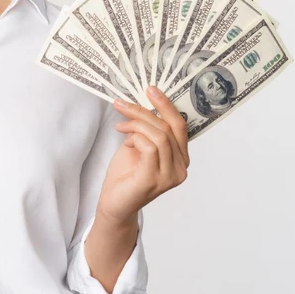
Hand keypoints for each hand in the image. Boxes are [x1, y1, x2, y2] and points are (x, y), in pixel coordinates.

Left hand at [97, 85, 190, 223]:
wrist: (114, 204)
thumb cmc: (126, 175)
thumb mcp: (139, 145)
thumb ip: (148, 130)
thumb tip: (145, 106)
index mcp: (180, 158)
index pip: (180, 126)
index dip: (166, 106)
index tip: (150, 90)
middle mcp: (180, 168)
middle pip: (169, 128)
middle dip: (145, 111)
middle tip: (124, 104)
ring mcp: (169, 176)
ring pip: (159, 136)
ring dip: (136, 124)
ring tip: (120, 125)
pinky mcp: (154, 180)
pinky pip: (149, 147)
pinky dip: (135, 138)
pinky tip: (125, 140)